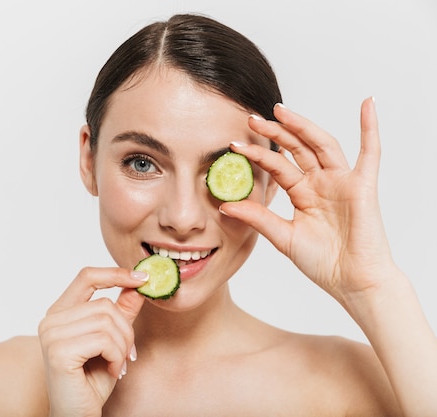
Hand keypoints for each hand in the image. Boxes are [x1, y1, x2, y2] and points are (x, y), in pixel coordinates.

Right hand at [38, 267, 146, 416]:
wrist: (78, 414)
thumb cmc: (91, 380)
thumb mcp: (112, 340)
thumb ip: (121, 311)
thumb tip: (138, 285)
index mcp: (60, 312)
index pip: (87, 276)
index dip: (115, 273)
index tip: (142, 278)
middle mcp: (51, 320)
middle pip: (105, 304)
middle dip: (126, 329)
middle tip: (129, 353)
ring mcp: (52, 334)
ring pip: (107, 321)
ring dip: (122, 346)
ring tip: (118, 363)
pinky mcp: (58, 351)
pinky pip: (103, 340)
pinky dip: (116, 356)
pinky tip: (112, 370)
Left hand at [219, 98, 394, 301]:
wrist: (352, 283)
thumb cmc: (323, 263)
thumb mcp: (282, 237)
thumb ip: (257, 218)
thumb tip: (224, 206)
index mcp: (304, 194)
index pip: (278, 166)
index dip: (257, 154)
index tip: (234, 144)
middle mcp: (322, 183)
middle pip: (297, 148)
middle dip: (276, 133)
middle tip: (252, 119)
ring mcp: (342, 182)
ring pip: (321, 145)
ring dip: (303, 126)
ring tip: (281, 111)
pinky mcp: (362, 186)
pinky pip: (371, 152)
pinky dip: (370, 128)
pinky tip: (367, 104)